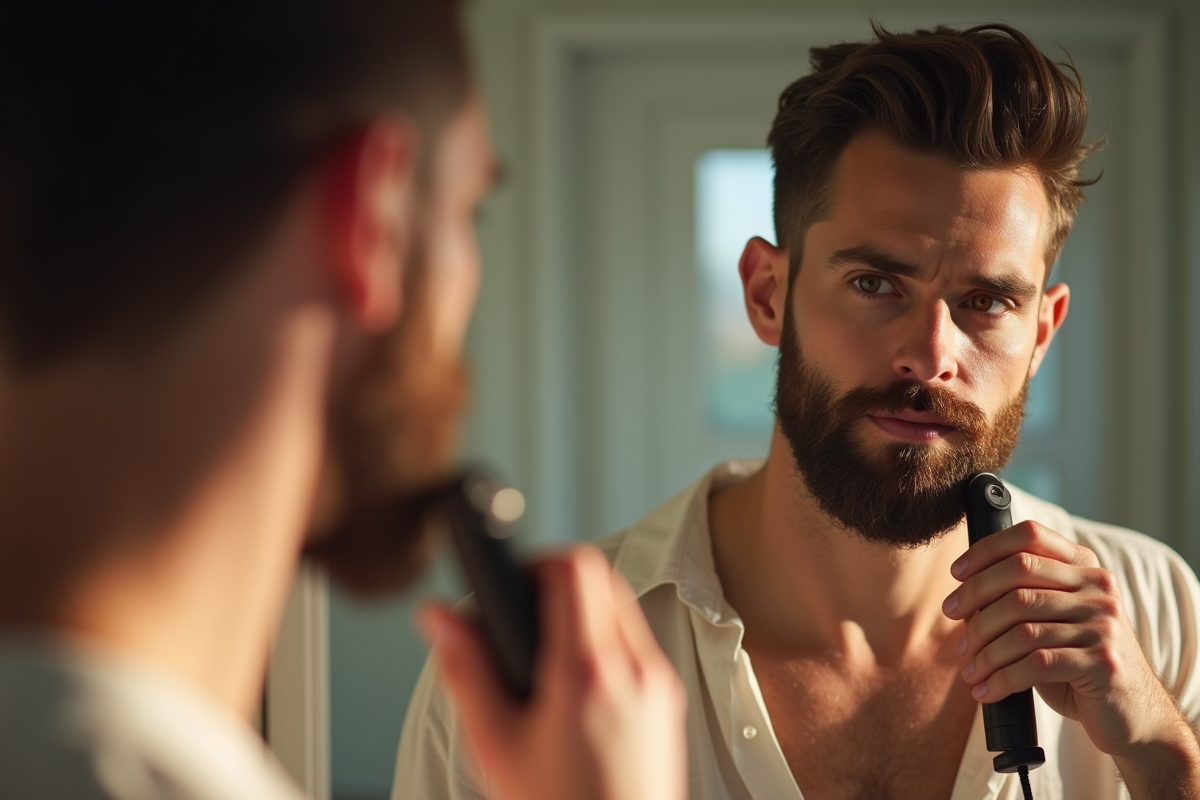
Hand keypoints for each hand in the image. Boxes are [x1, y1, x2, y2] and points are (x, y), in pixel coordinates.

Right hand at [419, 545, 687, 799]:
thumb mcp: (495, 744)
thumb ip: (466, 670)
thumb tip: (437, 616)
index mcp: (586, 672)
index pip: (575, 570)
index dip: (539, 560)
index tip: (515, 582)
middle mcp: (633, 669)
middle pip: (603, 577)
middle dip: (560, 579)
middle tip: (525, 609)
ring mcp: (658, 683)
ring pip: (623, 605)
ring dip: (585, 605)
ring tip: (546, 643)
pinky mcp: (669, 699)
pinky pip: (639, 639)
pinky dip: (607, 635)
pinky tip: (577, 674)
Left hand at [942, 521, 1185, 758]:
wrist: (1132, 713)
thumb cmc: (1078, 664)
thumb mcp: (1052, 622)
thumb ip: (1021, 600)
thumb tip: (962, 596)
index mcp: (1085, 568)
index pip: (1030, 536)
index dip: (986, 550)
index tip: (956, 573)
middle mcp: (1098, 588)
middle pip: (1018, 575)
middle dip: (974, 596)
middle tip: (950, 617)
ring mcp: (1104, 624)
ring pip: (1022, 626)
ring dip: (984, 650)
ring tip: (969, 668)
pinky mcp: (1104, 662)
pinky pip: (1035, 664)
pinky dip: (1001, 679)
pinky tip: (986, 691)